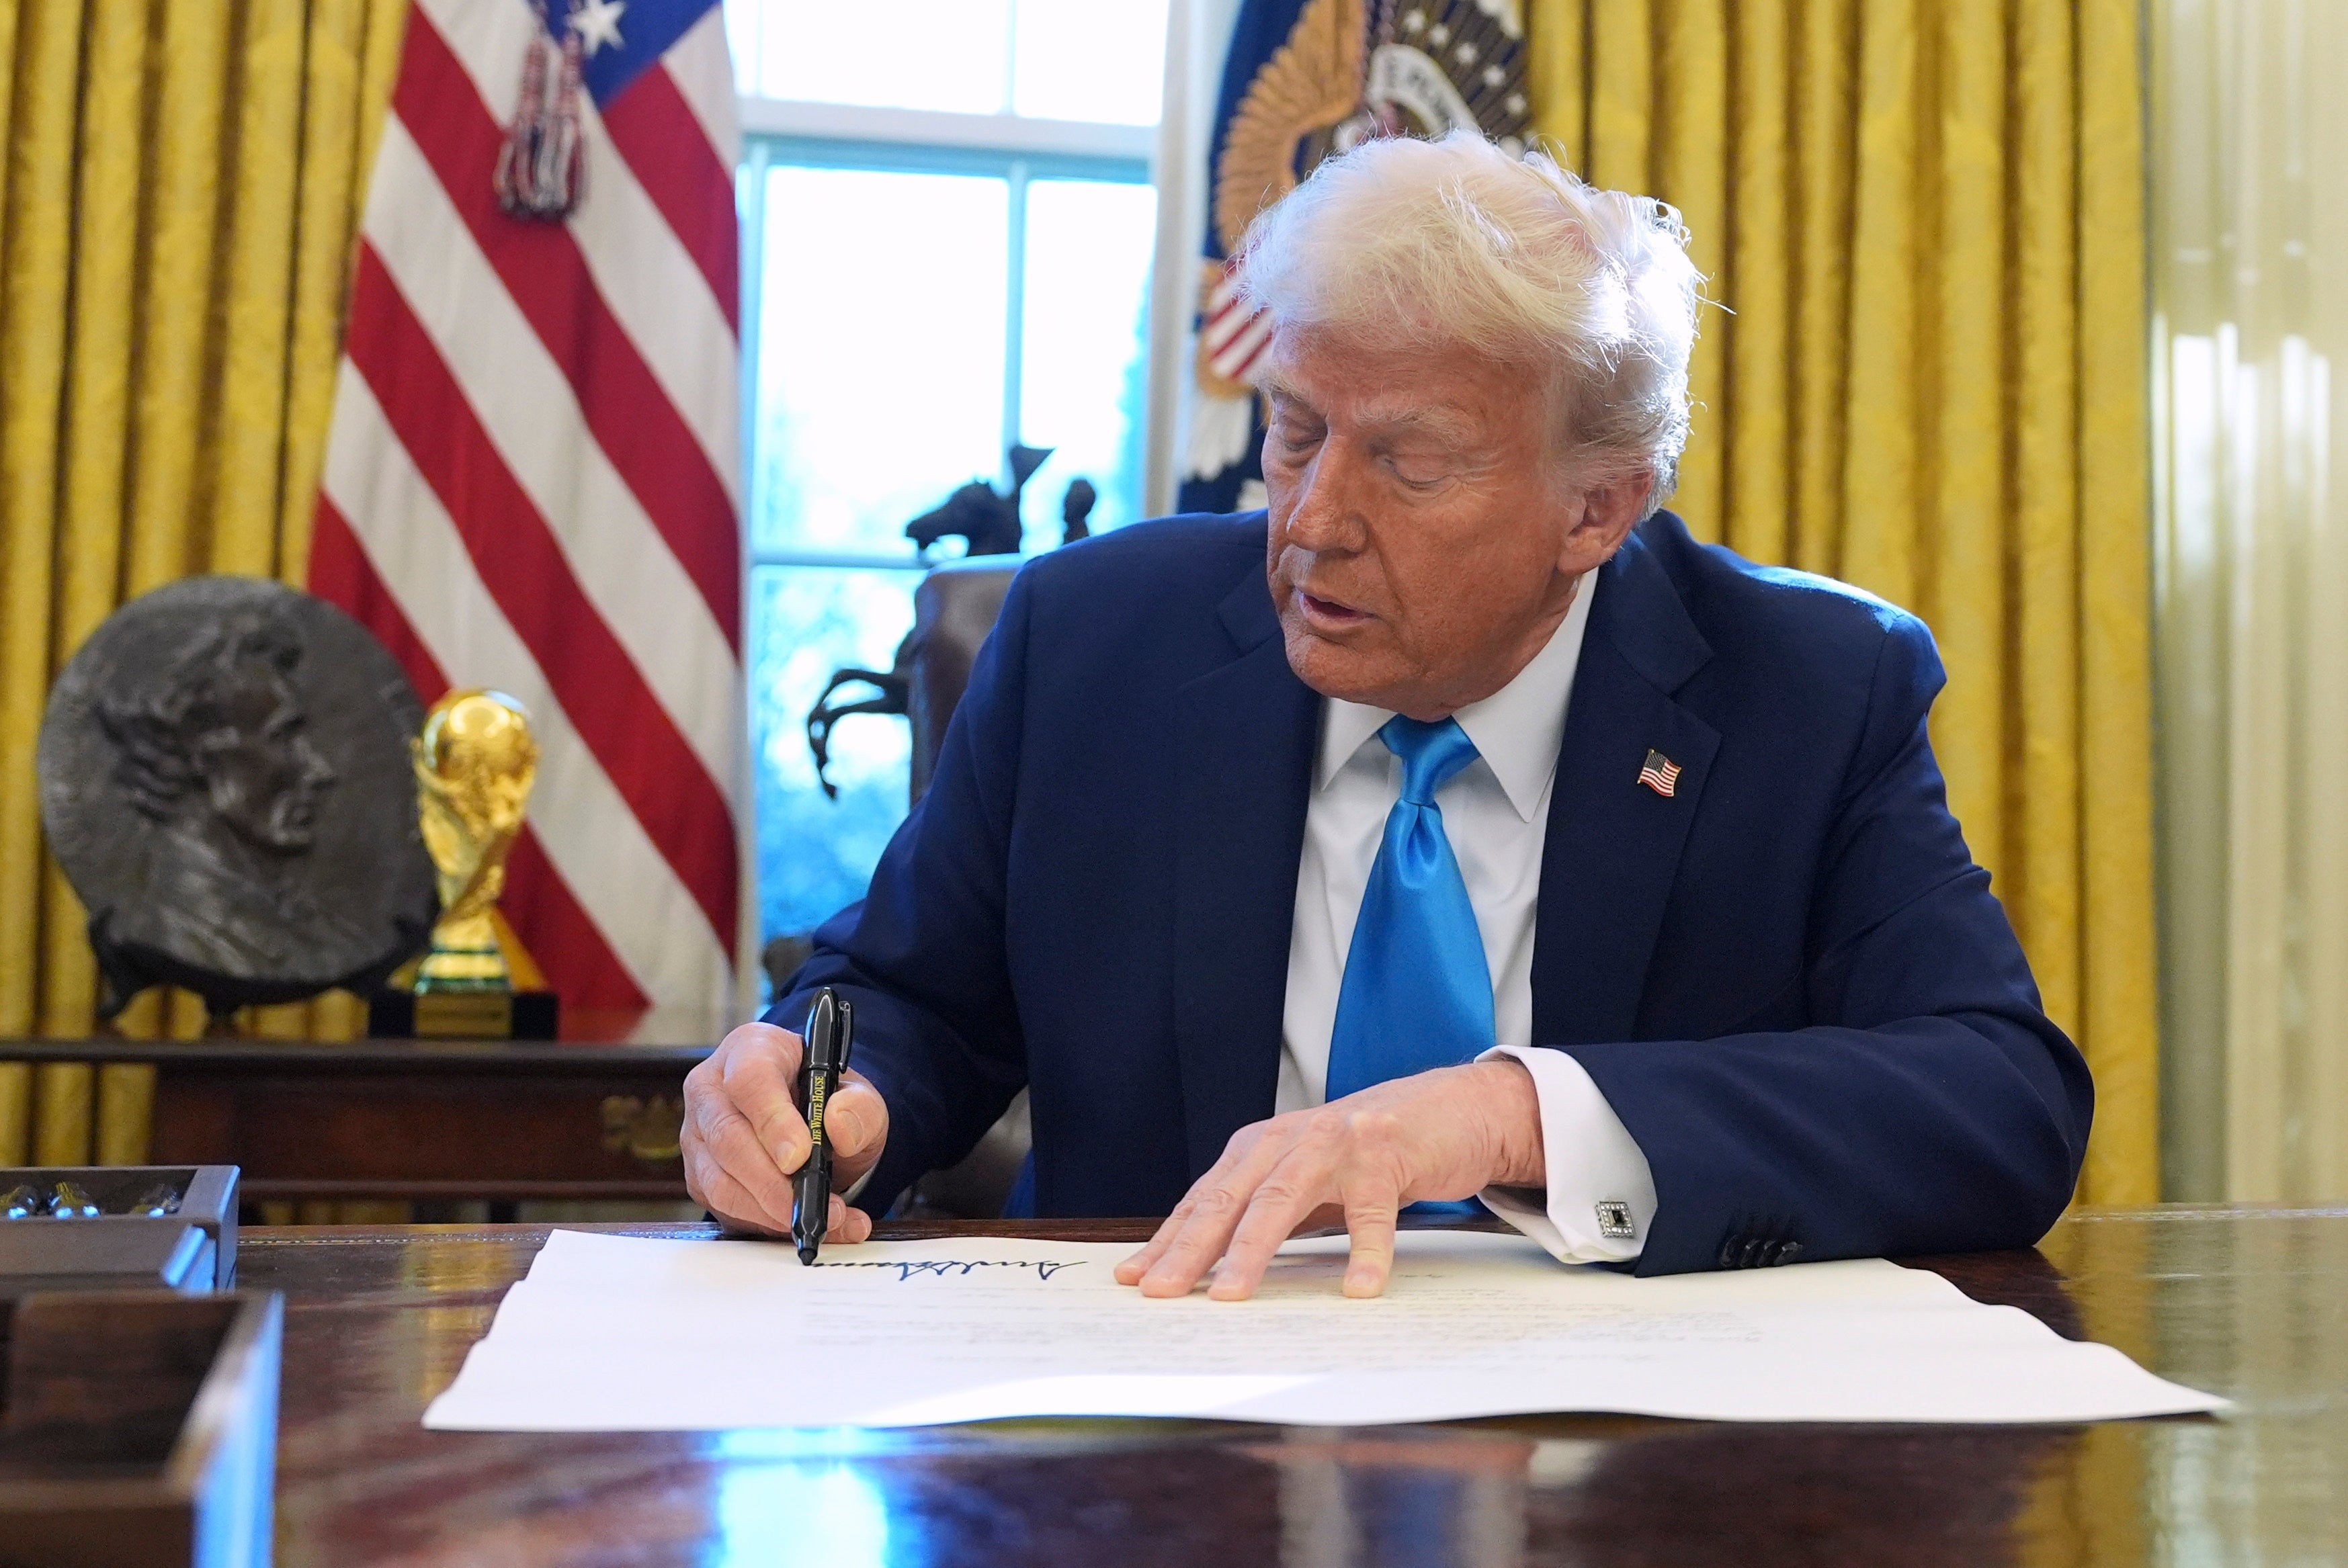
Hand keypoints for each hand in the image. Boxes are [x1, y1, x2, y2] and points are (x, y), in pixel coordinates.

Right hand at [682, 1020, 889, 1241]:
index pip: (750, 1080)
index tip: (800, 1157)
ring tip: (822, 1220)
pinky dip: (766, 1224)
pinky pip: (724, 1207)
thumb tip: (838, 1123)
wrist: (812, 1123)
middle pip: (728, 1137)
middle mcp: (712, 1089)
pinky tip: (802, 1226)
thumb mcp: (859, 1096)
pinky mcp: (700, 1175)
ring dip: (771, 1210)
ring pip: (719, 1181)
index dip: (773, 1121)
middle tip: (816, 1206)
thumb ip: (860, 1107)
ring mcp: (699, 1134)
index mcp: (751, 1050)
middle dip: (774, 1182)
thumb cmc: (827, 1100)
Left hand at [1114, 1059, 1542, 1301]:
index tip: (1134, 1278)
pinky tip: (1359, 1287)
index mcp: (1262, 1148)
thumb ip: (1265, 1211)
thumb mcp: (1307, 1176)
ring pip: (1283, 1200)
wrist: (1451, 1107)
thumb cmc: (1370, 1151)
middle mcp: (1290, 1140)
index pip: (1205, 1200)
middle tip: (1162, 1292)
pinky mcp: (1386, 1156)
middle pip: (1229, 1200)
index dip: (1168, 1239)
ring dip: (1253, 1250)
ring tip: (1232, 1294)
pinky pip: (1372, 1212)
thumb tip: (1210, 1265)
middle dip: (1190, 1249)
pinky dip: (1366, 1251)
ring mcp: (1336, 1145)